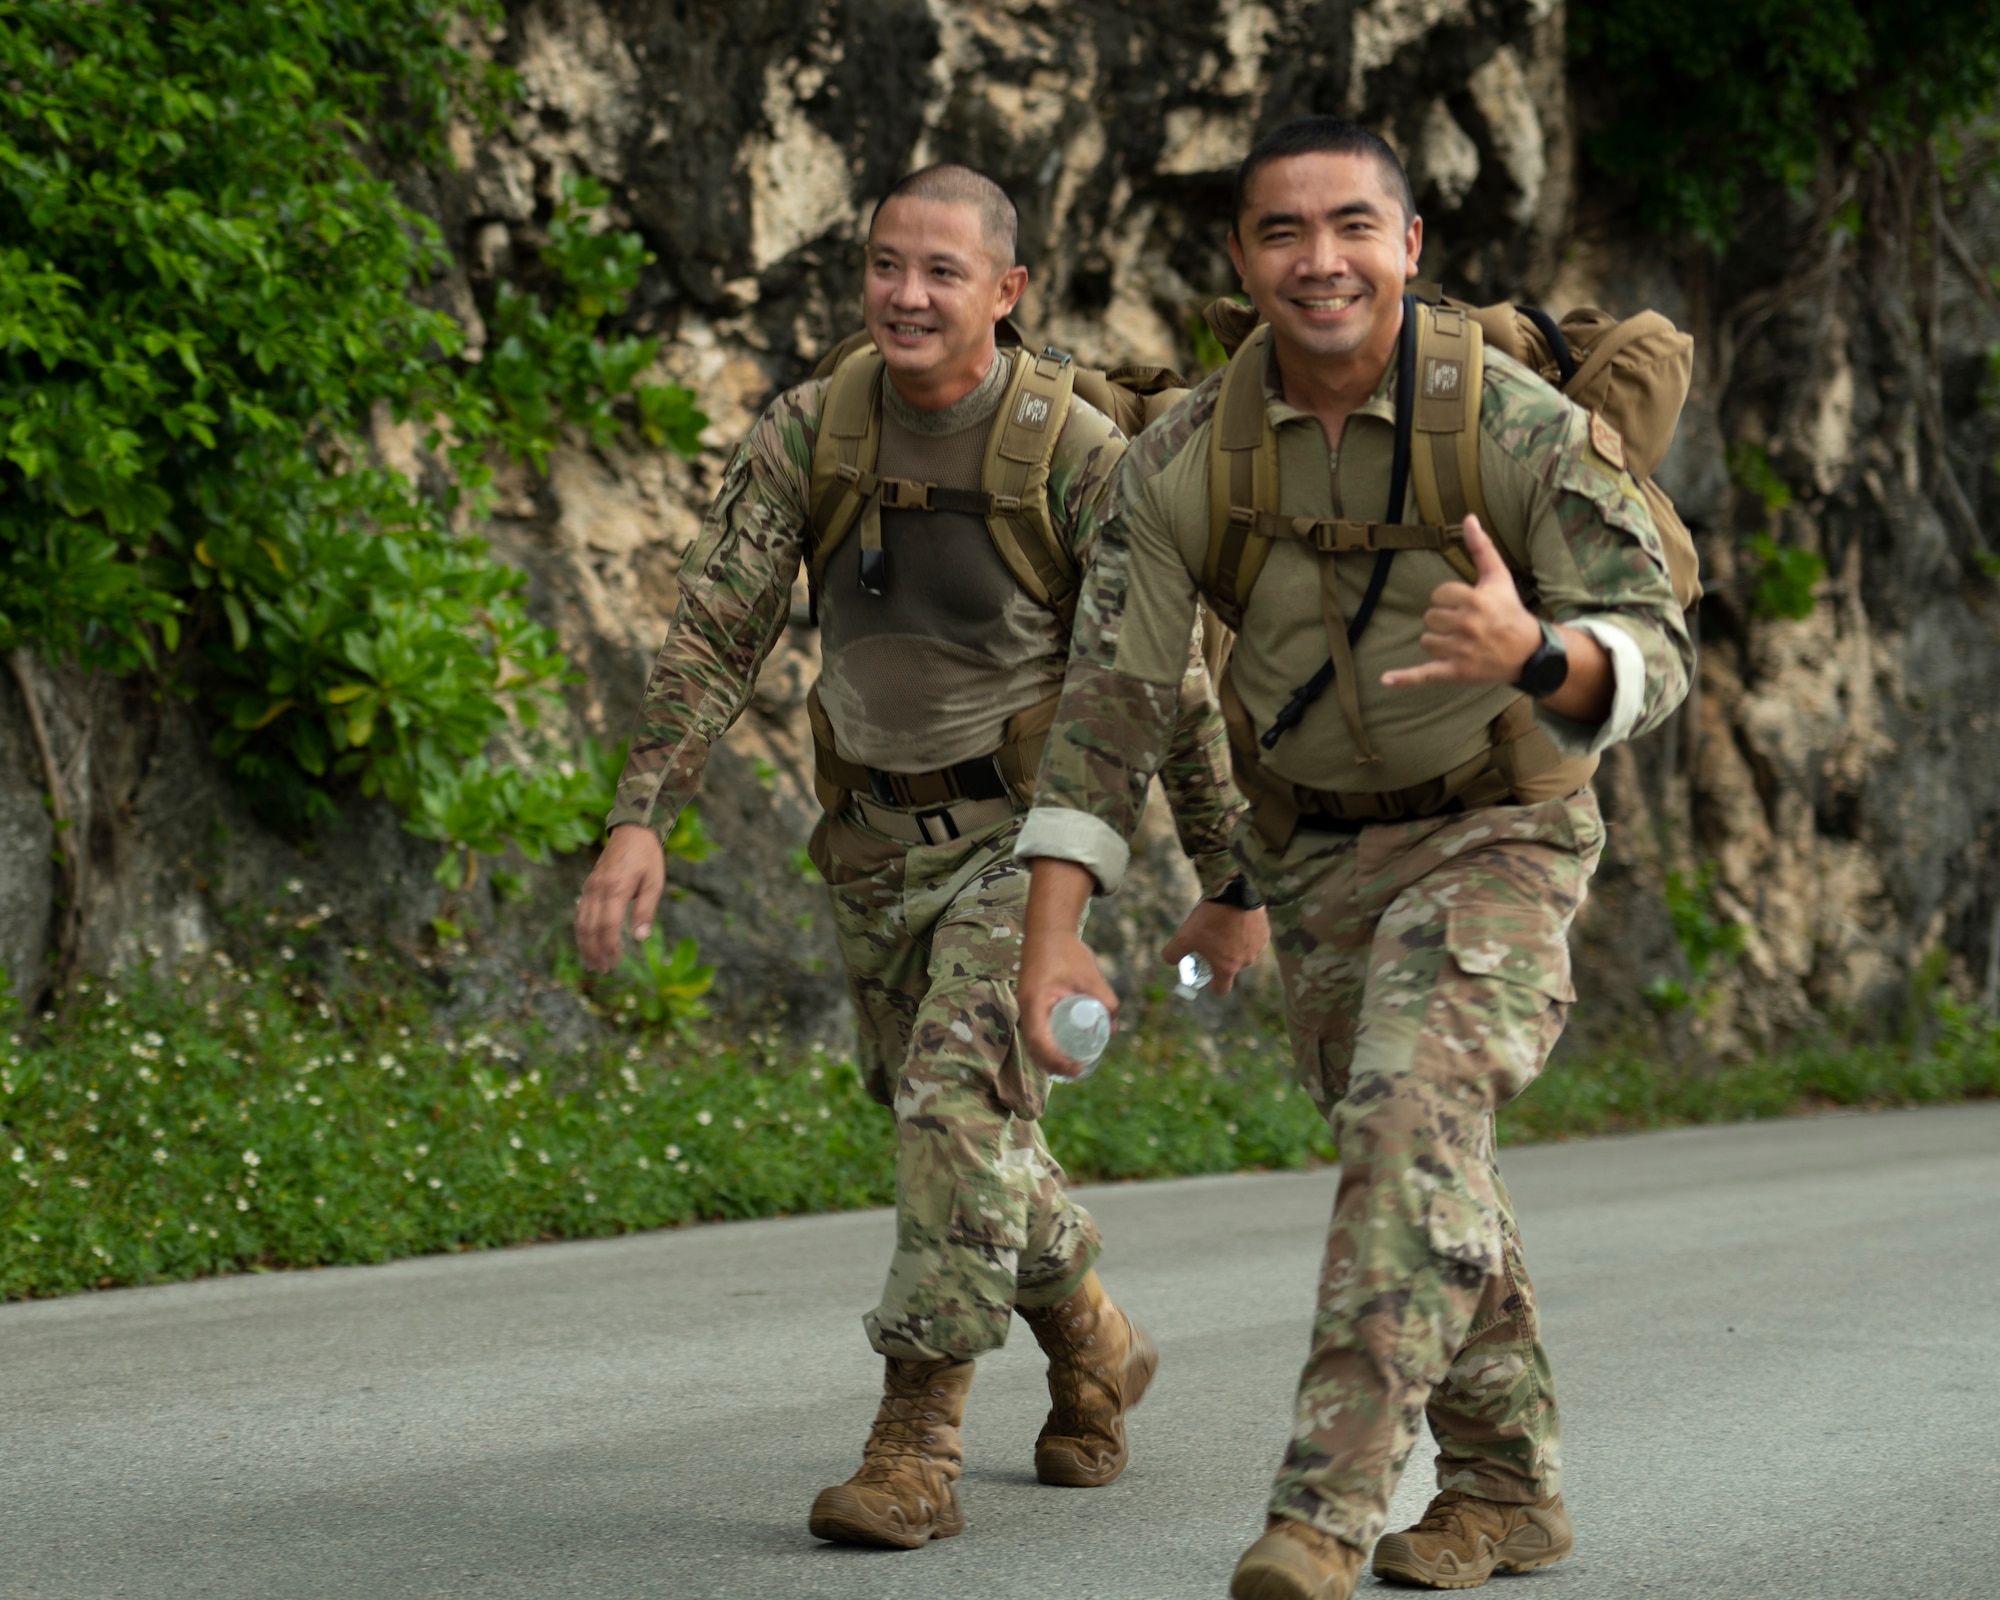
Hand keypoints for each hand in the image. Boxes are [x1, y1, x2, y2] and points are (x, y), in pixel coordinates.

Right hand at [574, 823, 665, 972]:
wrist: (632, 830)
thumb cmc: (647, 857)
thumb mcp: (654, 882)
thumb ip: (646, 910)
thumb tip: (640, 939)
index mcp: (616, 888)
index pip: (608, 925)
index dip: (610, 947)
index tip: (616, 962)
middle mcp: (597, 889)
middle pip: (589, 928)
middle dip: (594, 951)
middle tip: (603, 970)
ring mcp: (590, 887)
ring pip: (580, 922)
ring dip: (585, 945)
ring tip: (593, 963)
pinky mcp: (588, 886)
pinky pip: (580, 913)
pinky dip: (582, 932)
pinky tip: (588, 944)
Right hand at [1019, 858, 1118, 1078]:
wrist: (1047, 931)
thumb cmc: (1067, 951)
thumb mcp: (1091, 976)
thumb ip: (1106, 1001)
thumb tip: (1115, 1028)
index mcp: (1036, 1001)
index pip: (1040, 1040)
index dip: (1056, 1059)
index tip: (1076, 1067)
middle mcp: (1026, 1006)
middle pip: (1034, 1047)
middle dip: (1053, 1064)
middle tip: (1076, 1072)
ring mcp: (1026, 1006)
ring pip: (1033, 1041)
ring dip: (1048, 1057)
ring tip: (1070, 1067)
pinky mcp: (1030, 1004)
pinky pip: (1036, 1031)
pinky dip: (1046, 1045)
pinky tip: (1061, 1050)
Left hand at [1161, 899, 1268, 994]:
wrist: (1234, 893)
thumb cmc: (1209, 919)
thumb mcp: (1183, 936)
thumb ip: (1172, 954)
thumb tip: (1170, 960)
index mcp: (1227, 968)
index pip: (1221, 989)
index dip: (1212, 982)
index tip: (1206, 969)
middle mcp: (1245, 962)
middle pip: (1231, 967)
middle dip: (1221, 957)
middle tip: (1211, 940)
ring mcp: (1257, 948)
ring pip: (1242, 951)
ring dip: (1234, 944)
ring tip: (1222, 925)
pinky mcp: (1264, 933)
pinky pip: (1253, 938)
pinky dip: (1244, 932)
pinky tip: (1235, 918)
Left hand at [1380, 515, 1540, 688]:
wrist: (1529, 653)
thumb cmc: (1510, 611)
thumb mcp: (1498, 577)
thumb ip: (1481, 548)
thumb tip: (1468, 518)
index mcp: (1474, 601)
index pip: (1438, 595)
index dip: (1449, 600)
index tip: (1467, 606)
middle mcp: (1467, 626)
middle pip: (1430, 618)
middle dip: (1444, 621)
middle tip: (1467, 626)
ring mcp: (1461, 651)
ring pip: (1427, 640)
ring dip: (1439, 642)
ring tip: (1462, 643)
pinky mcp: (1456, 672)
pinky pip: (1425, 674)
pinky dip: (1405, 678)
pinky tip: (1385, 680)